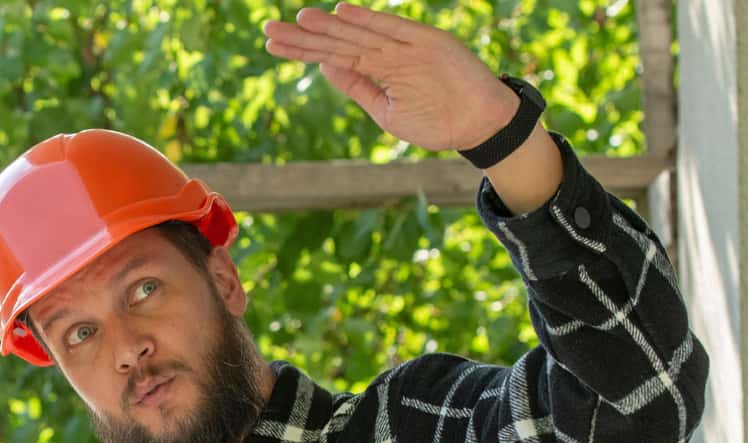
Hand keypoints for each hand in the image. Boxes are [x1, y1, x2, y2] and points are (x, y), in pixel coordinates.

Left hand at [263, 3, 517, 152]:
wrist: (480, 126)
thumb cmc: (436, 121)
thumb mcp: (385, 110)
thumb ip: (358, 87)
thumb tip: (324, 66)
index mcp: (377, 68)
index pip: (332, 56)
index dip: (302, 50)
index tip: (271, 44)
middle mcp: (388, 52)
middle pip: (338, 42)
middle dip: (304, 37)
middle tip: (268, 29)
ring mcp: (406, 46)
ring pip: (360, 35)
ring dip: (330, 27)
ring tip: (300, 19)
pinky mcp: (428, 42)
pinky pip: (393, 29)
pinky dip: (369, 20)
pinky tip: (343, 12)